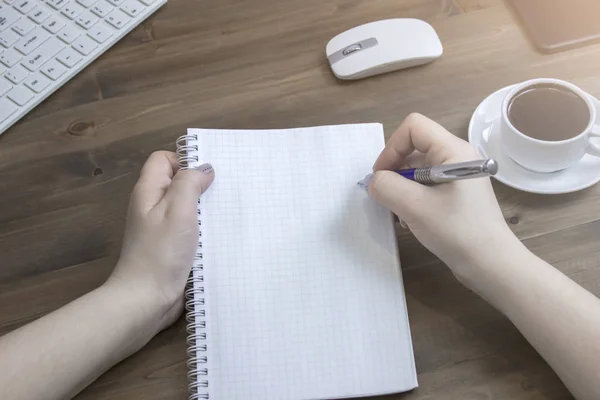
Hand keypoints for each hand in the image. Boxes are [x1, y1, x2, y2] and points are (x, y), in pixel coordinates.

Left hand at [107, 151, 213, 330]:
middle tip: (225, 191)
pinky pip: (190, 228)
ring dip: (205, 208)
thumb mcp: (177, 210)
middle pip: (177, 182)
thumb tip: (204, 168)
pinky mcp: (172, 247)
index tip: (207, 175)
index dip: (185, 160)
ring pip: (186, 206)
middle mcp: (153, 206)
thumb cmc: (161, 252)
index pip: (163, 159)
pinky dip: (204, 228)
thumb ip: (189, 183)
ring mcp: (162, 228)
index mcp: (148, 192)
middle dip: (200, 184)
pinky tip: (220, 234)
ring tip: (228, 211)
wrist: (147, 299)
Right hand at [368, 113, 516, 278]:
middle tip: (387, 198)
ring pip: (418, 169)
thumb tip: (374, 181)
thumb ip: (387, 187)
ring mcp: (458, 176)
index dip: (392, 147)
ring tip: (400, 214)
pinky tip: (412, 220)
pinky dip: (412, 198)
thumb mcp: (415, 207)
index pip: (413, 127)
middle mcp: (458, 157)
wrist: (491, 265)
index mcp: (453, 150)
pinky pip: (426, 186)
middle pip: (414, 148)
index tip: (382, 176)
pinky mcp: (457, 195)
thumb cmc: (457, 231)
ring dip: (402, 188)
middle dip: (394, 171)